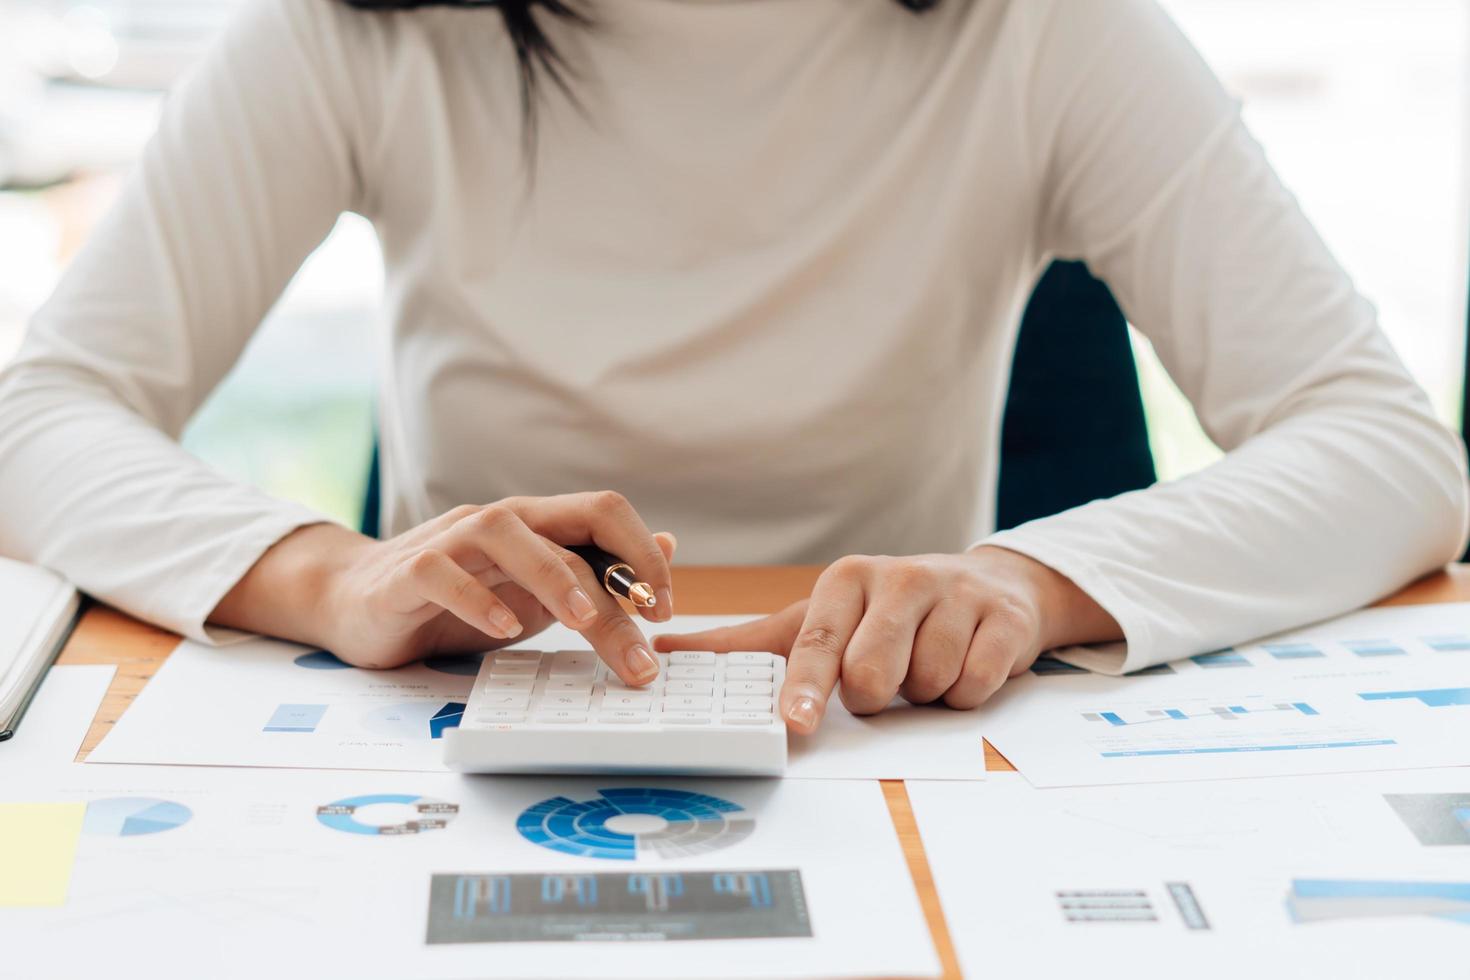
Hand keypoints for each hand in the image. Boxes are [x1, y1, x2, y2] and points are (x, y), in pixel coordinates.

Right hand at [212, 492, 675, 684]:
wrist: (355, 601)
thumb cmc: (455, 599)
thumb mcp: (537, 592)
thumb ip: (596, 571)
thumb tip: (668, 547)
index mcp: (537, 525)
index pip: (604, 513)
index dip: (643, 556)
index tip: (664, 612)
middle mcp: (499, 522)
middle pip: (570, 532)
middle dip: (616, 589)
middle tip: (644, 645)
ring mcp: (451, 540)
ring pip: (507, 535)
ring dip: (553, 577)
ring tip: (583, 621)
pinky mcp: (407, 571)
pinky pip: (441, 572)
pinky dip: (476, 598)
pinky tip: (502, 628)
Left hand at [654, 547, 1119, 732]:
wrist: (992, 588)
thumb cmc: (889, 612)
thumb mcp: (820, 618)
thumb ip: (747, 644)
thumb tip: (662, 649)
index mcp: (847, 579)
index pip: (818, 641)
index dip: (806, 686)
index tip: (796, 722)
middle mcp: (900, 578)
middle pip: (873, 675)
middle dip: (877, 695)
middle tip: (885, 676)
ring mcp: (956, 595)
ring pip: (928, 684)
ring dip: (925, 693)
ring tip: (926, 662)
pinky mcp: (1004, 620)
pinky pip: (975, 686)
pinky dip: (966, 693)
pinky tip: (964, 663)